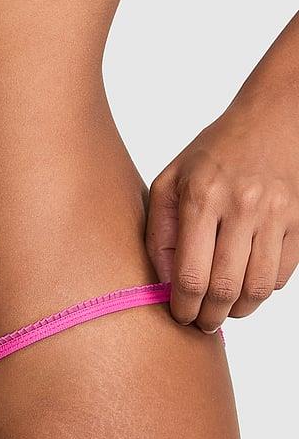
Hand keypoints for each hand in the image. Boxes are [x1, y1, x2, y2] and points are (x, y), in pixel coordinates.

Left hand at [145, 94, 298, 332]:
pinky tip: (247, 282)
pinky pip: (280, 275)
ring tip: (224, 310)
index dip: (183, 308)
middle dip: (208, 317)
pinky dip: (262, 290)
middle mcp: (242, 205)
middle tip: (201, 322)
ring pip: (256, 289)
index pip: (191, 276)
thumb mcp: (171, 181)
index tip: (179, 316)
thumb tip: (162, 285)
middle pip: (223, 290)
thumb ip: (158, 233)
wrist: (275, 115)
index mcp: (202, 197)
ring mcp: (277, 213)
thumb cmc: (215, 153)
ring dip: (237, 311)